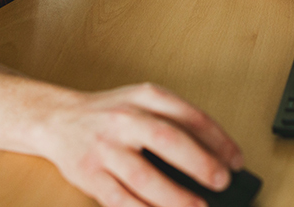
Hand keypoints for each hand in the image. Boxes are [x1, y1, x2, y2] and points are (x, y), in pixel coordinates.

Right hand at [36, 83, 242, 206]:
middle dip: (198, 163)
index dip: (217, 139)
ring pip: (144, 177)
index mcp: (145, 97)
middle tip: (222, 181)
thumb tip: (214, 157)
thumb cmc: (109, 113)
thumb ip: (174, 123)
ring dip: (174, 196)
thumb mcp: (143, 103)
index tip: (236, 160)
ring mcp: (106, 148)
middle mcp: (124, 119)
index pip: (188, 115)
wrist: (57, 119)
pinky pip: (120, 200)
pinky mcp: (89, 175)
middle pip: (166, 140)